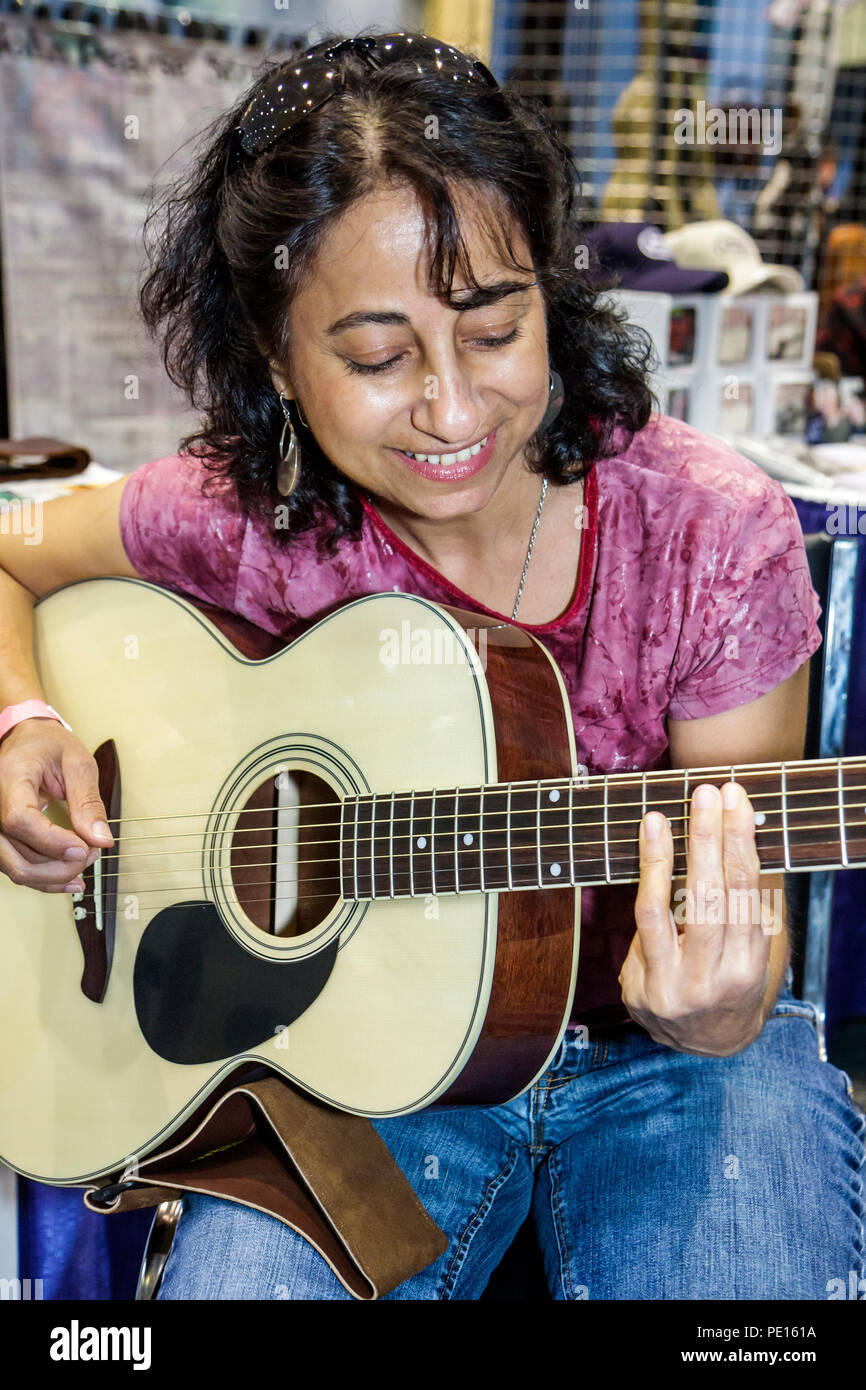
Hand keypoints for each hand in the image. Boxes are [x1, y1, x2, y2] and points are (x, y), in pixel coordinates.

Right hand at [0, 718, 113, 892]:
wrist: (27, 740)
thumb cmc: (48, 746)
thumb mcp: (77, 763)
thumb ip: (88, 801)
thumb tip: (101, 838)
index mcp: (9, 777)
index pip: (19, 820)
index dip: (52, 842)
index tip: (83, 848)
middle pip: (15, 854)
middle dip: (59, 865)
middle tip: (92, 853)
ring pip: (15, 867)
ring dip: (54, 874)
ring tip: (85, 859)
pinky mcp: (1, 838)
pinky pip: (16, 866)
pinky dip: (44, 877)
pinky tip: (69, 877)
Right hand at [618, 780, 775, 1056]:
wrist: (712, 1046)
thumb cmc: (664, 1000)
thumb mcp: (637, 982)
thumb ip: (645, 937)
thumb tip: (656, 864)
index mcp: (657, 984)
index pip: (653, 912)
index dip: (655, 861)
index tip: (655, 818)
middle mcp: (698, 982)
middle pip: (705, 900)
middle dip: (707, 840)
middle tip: (707, 794)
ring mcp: (736, 977)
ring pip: (740, 900)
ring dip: (738, 844)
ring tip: (734, 802)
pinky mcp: (762, 966)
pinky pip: (760, 909)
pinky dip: (754, 870)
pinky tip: (749, 835)